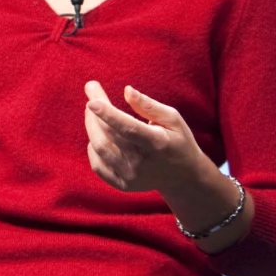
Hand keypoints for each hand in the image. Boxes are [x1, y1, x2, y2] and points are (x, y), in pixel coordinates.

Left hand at [84, 81, 203, 194]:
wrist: (184, 177)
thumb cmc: (177, 141)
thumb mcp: (172, 119)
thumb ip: (148, 106)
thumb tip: (126, 90)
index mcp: (157, 144)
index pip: (128, 128)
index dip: (108, 114)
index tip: (92, 100)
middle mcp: (142, 163)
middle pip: (109, 136)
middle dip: (95, 112)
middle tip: (91, 90)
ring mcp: (131, 177)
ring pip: (100, 149)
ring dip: (91, 126)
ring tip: (91, 111)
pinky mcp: (122, 185)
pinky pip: (98, 166)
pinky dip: (93, 148)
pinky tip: (97, 135)